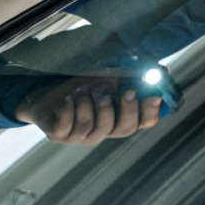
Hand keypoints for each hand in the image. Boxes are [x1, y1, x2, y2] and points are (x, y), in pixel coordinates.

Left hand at [13, 76, 161, 145]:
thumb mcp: (106, 75)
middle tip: (125, 91)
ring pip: (95, 128)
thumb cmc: (77, 83)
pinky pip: (68, 126)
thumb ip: (131, 74)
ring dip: (91, 105)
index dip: (150, 112)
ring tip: (83, 90)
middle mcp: (101, 130)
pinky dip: (69, 109)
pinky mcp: (59, 135)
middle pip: (123, 129)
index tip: (155, 96)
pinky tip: (67, 98)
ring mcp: (80, 136)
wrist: (40, 90)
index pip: (141, 123)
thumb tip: (164, 69)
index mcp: (116, 117)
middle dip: (125, 110)